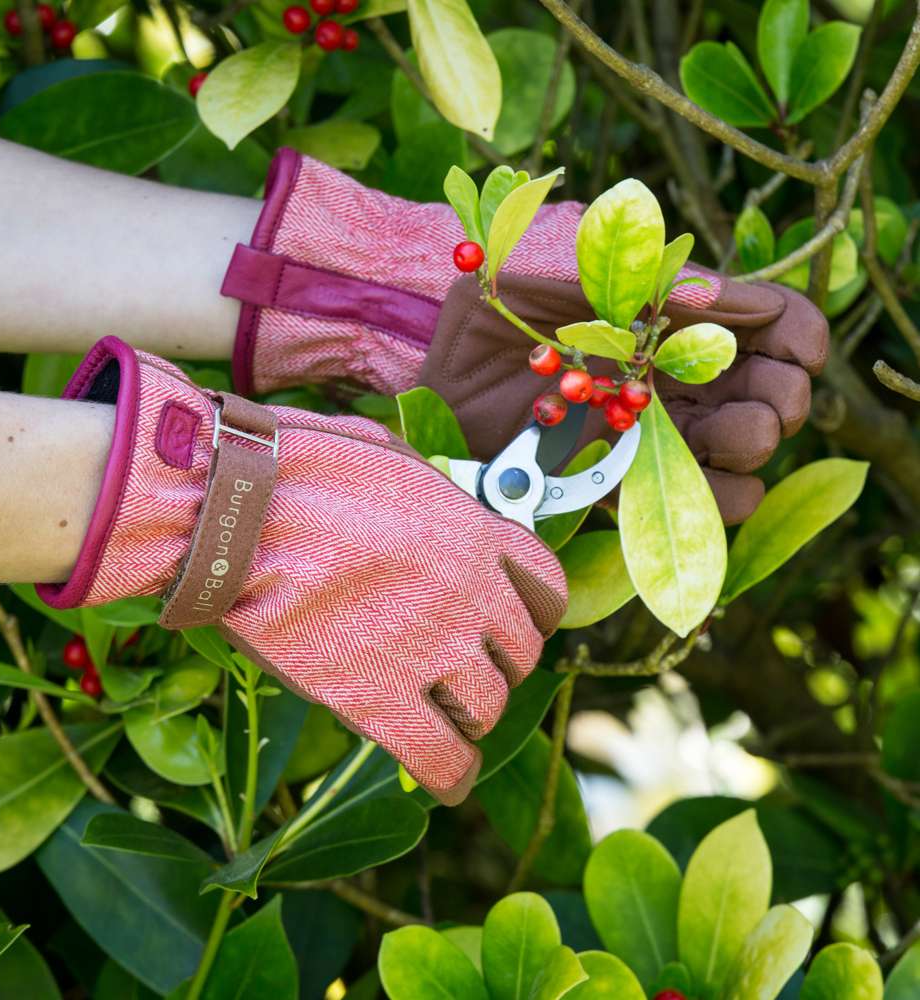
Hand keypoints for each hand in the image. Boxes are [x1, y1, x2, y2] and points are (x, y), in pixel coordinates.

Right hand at [38, 338, 566, 802]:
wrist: (233, 511)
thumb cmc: (297, 467)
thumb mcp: (388, 458)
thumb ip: (431, 498)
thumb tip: (436, 514)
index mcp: (474, 534)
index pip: (548, 589)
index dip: (534, 611)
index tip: (510, 620)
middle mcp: (469, 596)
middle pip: (521, 654)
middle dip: (500, 663)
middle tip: (468, 668)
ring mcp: (430, 650)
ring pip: (488, 709)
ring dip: (473, 714)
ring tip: (447, 714)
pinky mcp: (377, 698)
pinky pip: (440, 758)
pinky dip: (450, 773)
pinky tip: (446, 777)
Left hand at [422, 269, 827, 524]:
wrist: (439, 376)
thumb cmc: (493, 305)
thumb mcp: (563, 267)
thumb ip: (637, 275)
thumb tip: (715, 292)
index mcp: (671, 317)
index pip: (773, 321)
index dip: (800, 336)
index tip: (796, 351)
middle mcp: (674, 375)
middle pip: (774, 391)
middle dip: (781, 397)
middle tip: (749, 400)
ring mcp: (651, 429)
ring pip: (745, 450)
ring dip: (749, 446)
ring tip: (712, 437)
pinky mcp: (621, 478)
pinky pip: (692, 503)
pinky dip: (714, 499)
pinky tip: (693, 480)